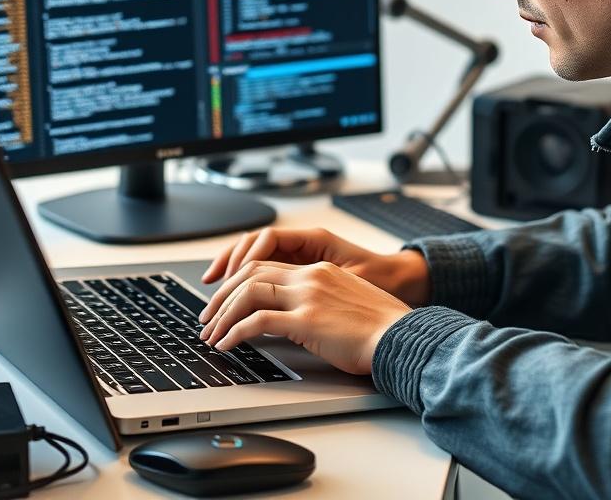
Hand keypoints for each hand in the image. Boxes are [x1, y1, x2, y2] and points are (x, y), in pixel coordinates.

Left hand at [198, 260, 411, 374]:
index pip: (266, 265)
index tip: (223, 300)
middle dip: (221, 296)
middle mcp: (310, 276)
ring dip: (223, 315)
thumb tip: (292, 320)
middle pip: (249, 274)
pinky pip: (257, 320)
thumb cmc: (382, 329)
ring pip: (247, 293)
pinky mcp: (306, 319)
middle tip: (207, 318)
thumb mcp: (346, 304)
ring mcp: (307, 295)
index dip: (238, 281)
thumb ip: (318, 302)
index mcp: (319, 269)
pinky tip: (228, 345)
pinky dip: (235, 332)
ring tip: (211, 335)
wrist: (404, 337)